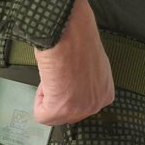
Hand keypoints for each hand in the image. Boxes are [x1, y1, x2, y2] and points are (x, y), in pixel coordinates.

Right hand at [33, 0, 114, 125]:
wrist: (68, 30)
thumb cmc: (77, 38)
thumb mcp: (91, 65)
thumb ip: (85, 82)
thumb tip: (72, 85)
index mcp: (106, 93)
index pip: (81, 105)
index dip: (68, 90)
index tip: (66, 74)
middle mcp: (97, 104)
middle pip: (68, 114)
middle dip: (58, 96)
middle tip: (58, 75)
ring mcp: (80, 109)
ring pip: (54, 115)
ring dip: (49, 95)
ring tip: (54, 74)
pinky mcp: (61, 109)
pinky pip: (42, 115)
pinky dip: (38, 99)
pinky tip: (48, 79)